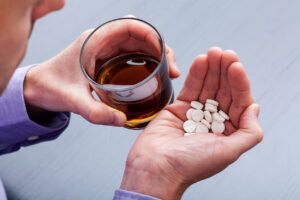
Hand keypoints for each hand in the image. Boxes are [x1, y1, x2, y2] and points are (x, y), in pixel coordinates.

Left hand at [23, 27, 179, 125]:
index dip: (151, 34)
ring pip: (139, 45)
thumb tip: (122, 120)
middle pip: (140, 35)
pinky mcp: (107, 60)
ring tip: (169, 73)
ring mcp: (106, 50)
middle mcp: (102, 41)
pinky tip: (154, 76)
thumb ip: (95, 112)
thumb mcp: (72, 100)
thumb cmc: (50, 88)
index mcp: (93, 40)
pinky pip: (133, 55)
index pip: (128, 25)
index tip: (164, 52)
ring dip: (157, 55)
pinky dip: (147, 62)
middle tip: (172, 69)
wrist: (38, 89)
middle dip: (160, 48)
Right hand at [120, 47, 262, 198]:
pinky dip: (195, 74)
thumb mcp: (228, 151)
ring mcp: (195, 113)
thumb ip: (249, 132)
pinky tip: (201, 60)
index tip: (236, 66)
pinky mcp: (178, 108)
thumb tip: (255, 108)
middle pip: (223, 91)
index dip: (239, 83)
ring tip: (213, 52)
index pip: (239, 102)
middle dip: (225, 71)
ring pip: (206, 87)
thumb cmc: (191, 165)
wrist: (156, 168)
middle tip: (225, 54)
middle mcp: (212, 122)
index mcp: (227, 133)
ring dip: (211, 68)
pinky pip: (189, 88)